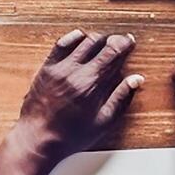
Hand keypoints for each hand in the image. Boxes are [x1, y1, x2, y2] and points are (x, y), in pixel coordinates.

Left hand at [13, 30, 142, 160]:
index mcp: (92, 84)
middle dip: (113, 40)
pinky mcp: (45, 68)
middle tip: (120, 42)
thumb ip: (121, 98)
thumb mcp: (104, 121)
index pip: (113, 53)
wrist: (38, 138)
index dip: (124, 44)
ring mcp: (58, 68)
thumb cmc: (71, 135)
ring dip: (95, 39)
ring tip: (103, 42)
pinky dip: (72, 37)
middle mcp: (74, 71)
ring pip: (81, 40)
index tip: (129, 41)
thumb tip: (136, 79)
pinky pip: (60, 44)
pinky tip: (80, 36)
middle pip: (99, 44)